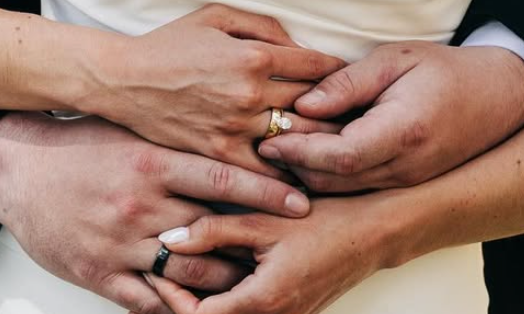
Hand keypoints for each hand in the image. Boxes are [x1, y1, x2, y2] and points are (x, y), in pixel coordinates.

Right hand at [0, 112, 312, 313]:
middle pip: (214, 232)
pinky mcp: (102, 275)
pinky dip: (182, 312)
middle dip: (255, 245)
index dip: (265, 193)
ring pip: (190, 276)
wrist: (20, 168)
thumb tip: (233, 123)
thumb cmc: (84, 142)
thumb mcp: (133, 129)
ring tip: (258, 285)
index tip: (301, 203)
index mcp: (152, 161)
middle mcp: (142, 204)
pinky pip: (151, 304)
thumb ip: (180, 132)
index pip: (222, 179)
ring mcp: (122, 243)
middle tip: (293, 252)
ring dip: (227, 283)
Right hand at [96, 5, 344, 172]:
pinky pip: (265, 172)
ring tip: (343, 149)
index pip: (316, 66)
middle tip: (363, 116)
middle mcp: (249, 94)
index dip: (341, 72)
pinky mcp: (218, 155)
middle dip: (341, 110)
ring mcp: (234, 129)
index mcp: (252, 55)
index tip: (353, 79)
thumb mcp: (215, 16)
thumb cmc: (170, 43)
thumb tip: (299, 45)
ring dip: (321, 144)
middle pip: (313, 106)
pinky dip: (287, 174)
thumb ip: (262, 26)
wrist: (124, 80)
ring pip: (295, 141)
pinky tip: (302, 175)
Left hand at [143, 195, 397, 313]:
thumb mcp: (262, 219)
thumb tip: (169, 239)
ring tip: (176, 272)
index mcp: (261, 302)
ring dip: (200, 302)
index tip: (154, 269)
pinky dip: (222, 300)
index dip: (169, 298)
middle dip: (179, 303)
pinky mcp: (287, 312)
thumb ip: (214, 230)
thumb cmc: (320, 222)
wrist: (369, 234)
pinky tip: (210, 273)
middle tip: (156, 274)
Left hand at [261, 42, 523, 191]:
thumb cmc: (443, 68)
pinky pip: (360, 188)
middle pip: (336, 181)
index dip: (299, 151)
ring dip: (309, 176)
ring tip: (276, 151)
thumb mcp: (394, 60)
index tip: (267, 139)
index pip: (338, 156)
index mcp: (402, 133)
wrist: (501, 95)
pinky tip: (308, 158)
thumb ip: (347, 84)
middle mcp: (405, 168)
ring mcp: (409, 182)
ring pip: (345, 191)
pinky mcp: (408, 185)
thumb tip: (303, 104)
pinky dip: (331, 177)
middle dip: (295, 167)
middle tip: (260, 145)